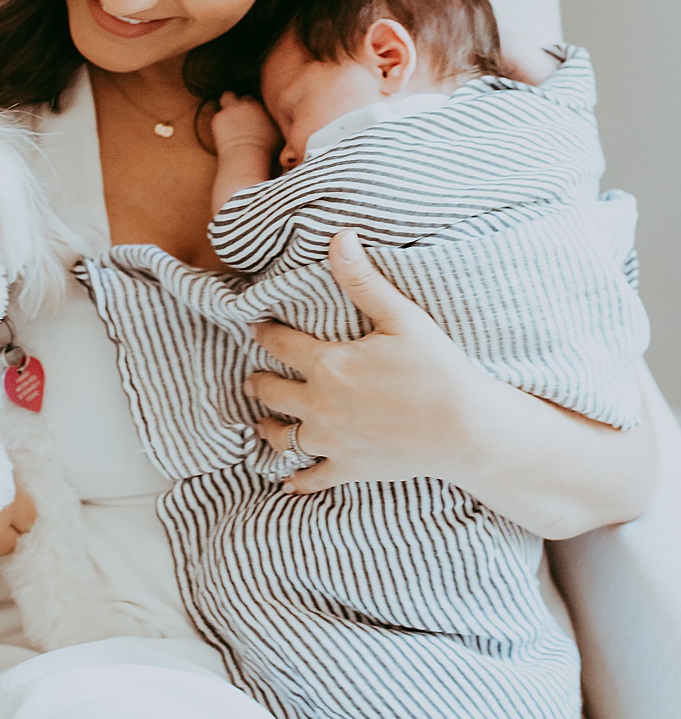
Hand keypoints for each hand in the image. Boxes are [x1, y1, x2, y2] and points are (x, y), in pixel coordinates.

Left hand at [239, 238, 484, 492]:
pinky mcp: (348, 469)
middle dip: (258, 383)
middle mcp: (320, 405)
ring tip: (261, 423)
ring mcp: (331, 442)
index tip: (256, 328)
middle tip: (252, 379)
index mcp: (330, 364)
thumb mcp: (402, 318)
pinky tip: (286, 481)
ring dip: (268, 428)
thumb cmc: (438, 370)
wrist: (465, 429)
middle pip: (272, 393)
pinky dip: (295, 480)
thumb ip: (363, 281)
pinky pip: (310, 478)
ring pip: (282, 438)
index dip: (265, 334)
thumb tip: (338, 238)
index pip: (281, 345)